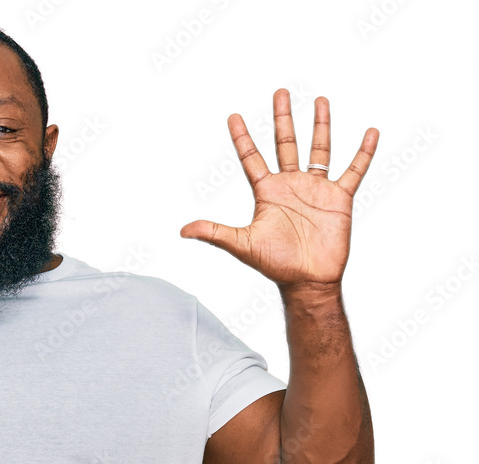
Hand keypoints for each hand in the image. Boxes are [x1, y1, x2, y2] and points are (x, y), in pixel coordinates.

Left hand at [180, 89, 378, 291]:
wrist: (307, 280)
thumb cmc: (275, 265)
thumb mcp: (242, 245)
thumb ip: (214, 232)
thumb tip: (183, 230)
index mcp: (267, 193)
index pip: (251, 158)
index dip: (242, 137)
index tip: (233, 116)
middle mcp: (290, 186)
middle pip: (285, 144)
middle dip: (282, 119)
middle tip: (279, 92)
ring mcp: (316, 190)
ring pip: (319, 149)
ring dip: (320, 125)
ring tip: (319, 99)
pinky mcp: (339, 198)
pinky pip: (354, 170)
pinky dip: (363, 152)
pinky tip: (371, 132)